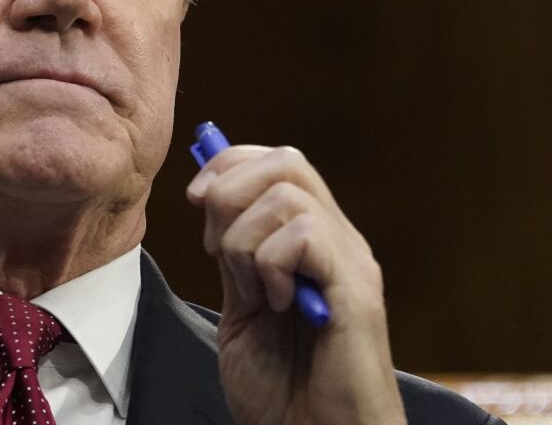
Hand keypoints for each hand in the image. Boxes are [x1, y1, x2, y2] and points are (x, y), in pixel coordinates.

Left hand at [186, 145, 405, 424]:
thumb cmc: (280, 390)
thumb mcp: (241, 308)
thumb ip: (234, 257)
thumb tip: (209, 199)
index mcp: (311, 242)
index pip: (277, 163)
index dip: (229, 165)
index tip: (195, 197)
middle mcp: (338, 240)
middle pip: (285, 162)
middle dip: (231, 191)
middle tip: (215, 246)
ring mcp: (350, 262)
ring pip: (286, 195)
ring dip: (245, 241)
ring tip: (252, 290)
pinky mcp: (356, 289)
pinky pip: (304, 234)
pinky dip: (270, 265)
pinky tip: (275, 304)